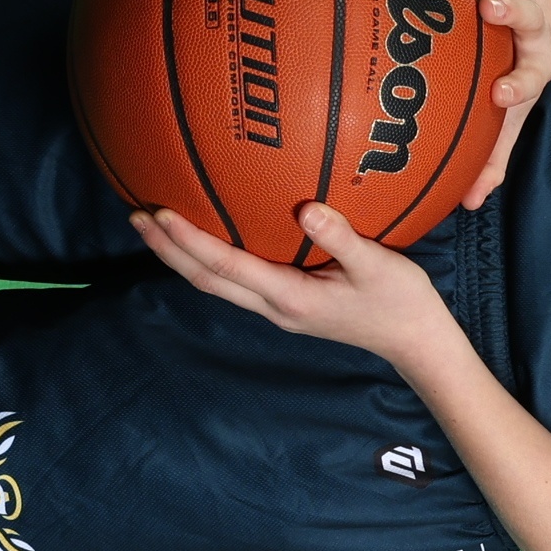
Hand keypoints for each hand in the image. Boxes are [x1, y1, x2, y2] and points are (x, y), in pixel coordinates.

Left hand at [135, 202, 468, 372]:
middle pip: (206, 280)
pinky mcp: (286, 304)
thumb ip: (342, 237)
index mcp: (291, 298)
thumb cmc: (402, 301)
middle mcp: (275, 307)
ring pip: (215, 284)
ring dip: (181, 257)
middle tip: (135, 214)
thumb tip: (306, 208)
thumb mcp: (380, 265)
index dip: (189, 241)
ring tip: (153, 225)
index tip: (160, 213)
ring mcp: (277, 309)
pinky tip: (203, 238)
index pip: (227, 267)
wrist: (414, 342)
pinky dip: (208, 259)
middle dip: (167, 250)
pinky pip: (235, 280)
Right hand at [449, 0, 550, 208]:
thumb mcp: (505, 120)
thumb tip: (468, 204)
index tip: (499, 93)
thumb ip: (490, 158)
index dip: (515, 85)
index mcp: (531, 67)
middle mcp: (526, 25)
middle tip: (490, 8)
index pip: (528, 77)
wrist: (530, 27)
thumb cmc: (507, 78)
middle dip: (511, 11)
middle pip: (526, 15)